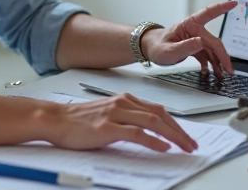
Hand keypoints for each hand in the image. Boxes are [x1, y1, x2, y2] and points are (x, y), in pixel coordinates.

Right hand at [44, 93, 197, 152]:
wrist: (55, 119)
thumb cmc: (78, 120)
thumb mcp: (107, 115)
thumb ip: (126, 119)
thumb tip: (149, 133)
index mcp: (124, 100)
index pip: (158, 110)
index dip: (175, 123)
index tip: (185, 136)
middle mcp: (123, 103)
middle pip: (161, 115)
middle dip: (180, 131)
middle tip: (192, 144)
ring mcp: (116, 114)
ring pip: (153, 122)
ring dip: (173, 136)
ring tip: (184, 147)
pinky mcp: (108, 127)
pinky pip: (137, 133)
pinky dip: (153, 141)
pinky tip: (162, 148)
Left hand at [140, 1, 236, 76]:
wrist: (150, 50)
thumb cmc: (157, 46)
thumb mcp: (169, 50)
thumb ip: (185, 47)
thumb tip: (201, 42)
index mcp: (189, 24)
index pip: (208, 13)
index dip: (222, 7)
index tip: (234, 3)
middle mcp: (195, 30)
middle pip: (214, 41)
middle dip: (223, 55)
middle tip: (228, 69)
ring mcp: (196, 39)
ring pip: (212, 50)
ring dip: (218, 62)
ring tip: (221, 75)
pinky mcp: (195, 47)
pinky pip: (207, 55)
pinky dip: (210, 64)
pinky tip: (209, 71)